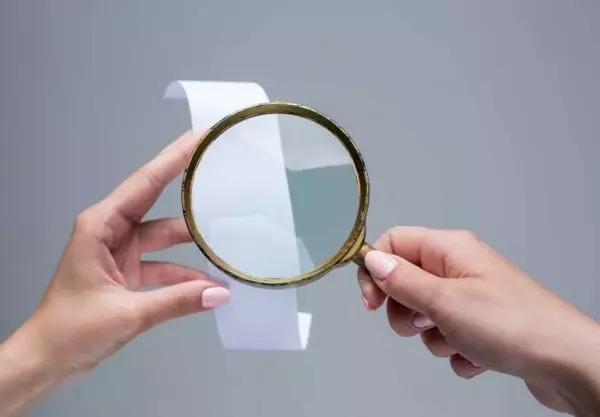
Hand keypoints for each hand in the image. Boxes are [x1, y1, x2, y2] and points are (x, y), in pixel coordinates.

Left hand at [0, 131, 228, 415]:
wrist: (47, 360)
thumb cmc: (70, 330)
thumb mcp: (128, 313)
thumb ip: (177, 300)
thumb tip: (219, 293)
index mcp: (101, 225)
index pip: (146, 183)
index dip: (176, 157)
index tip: (201, 138)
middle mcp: (112, 231)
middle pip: (160, 205)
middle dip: (192, 195)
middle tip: (224, 177)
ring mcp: (121, 251)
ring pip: (166, 238)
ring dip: (194, 246)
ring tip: (228, 243)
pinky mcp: (128, 272)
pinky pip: (164, 265)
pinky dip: (185, 274)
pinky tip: (209, 283)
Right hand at [358, 226, 599, 415]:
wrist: (565, 363)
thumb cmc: (515, 325)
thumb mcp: (444, 301)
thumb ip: (402, 281)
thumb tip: (373, 260)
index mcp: (450, 249)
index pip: (394, 242)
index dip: (375, 269)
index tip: (372, 301)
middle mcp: (460, 268)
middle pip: (405, 282)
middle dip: (406, 311)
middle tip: (423, 323)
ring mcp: (471, 297)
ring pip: (424, 315)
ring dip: (433, 337)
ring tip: (459, 340)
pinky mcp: (481, 325)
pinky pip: (447, 337)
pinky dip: (456, 351)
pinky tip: (478, 354)